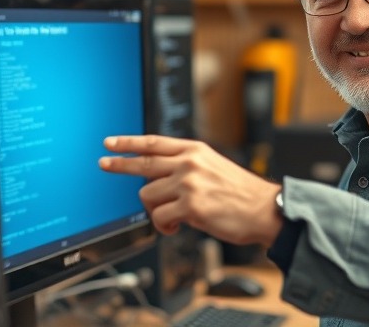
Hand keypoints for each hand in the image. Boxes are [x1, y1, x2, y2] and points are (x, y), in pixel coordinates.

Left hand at [99, 135, 282, 246]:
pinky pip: (160, 218)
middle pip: (142, 162)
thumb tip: (158, 175)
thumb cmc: (242, 194)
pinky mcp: (190, 206)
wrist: (265, 210)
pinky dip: (165, 226)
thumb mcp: (214, 166)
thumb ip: (187, 166)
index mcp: (195, 150)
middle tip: (104, 164)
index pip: (153, 142)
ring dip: (155, 209)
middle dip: (119, 164)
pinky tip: (177, 227)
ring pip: (147, 195)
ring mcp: (188, 184)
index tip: (111, 142)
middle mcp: (189, 163)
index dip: (128, 142)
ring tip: (172, 216)